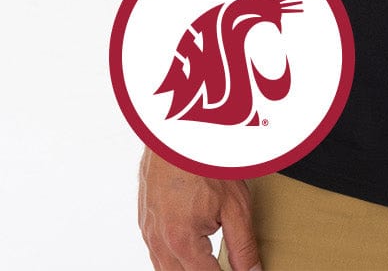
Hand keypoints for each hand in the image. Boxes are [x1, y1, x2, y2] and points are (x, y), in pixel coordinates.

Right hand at [138, 147, 262, 270]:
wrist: (179, 130)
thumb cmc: (206, 160)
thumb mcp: (235, 206)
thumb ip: (242, 246)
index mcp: (181, 241)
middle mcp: (159, 240)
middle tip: (225, 264)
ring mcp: (148, 230)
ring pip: (164, 268)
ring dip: (187, 268)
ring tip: (209, 259)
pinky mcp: (144, 219)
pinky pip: (155, 252)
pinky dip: (172, 258)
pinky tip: (189, 251)